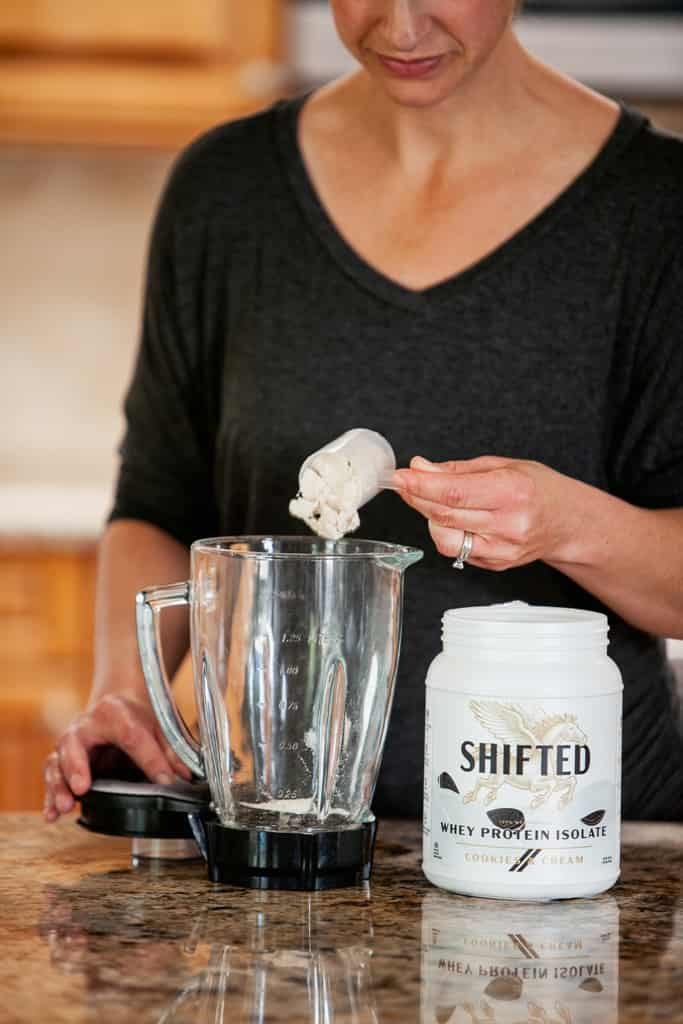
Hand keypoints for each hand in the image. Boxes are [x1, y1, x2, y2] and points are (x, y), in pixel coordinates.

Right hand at [43, 692, 191, 821]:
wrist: (116, 703)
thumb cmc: (136, 715)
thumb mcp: (158, 726)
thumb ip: (170, 751)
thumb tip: (185, 776)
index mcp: (114, 712)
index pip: (131, 736)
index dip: (149, 759)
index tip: (165, 781)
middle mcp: (86, 726)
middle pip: (75, 744)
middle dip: (76, 767)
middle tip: (82, 788)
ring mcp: (70, 743)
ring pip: (56, 762)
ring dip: (59, 786)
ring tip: (66, 806)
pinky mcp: (62, 760)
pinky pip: (51, 777)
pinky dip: (50, 797)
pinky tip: (51, 814)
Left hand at [393, 455, 574, 569]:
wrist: (568, 523)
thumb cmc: (539, 490)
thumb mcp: (503, 466)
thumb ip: (458, 470)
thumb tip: (420, 468)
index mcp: (512, 492)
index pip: (454, 493)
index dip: (420, 485)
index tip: (400, 476)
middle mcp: (508, 525)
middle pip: (445, 515)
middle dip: (417, 497)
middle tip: (404, 482)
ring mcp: (502, 550)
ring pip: (444, 538)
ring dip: (428, 517)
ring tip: (432, 500)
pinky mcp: (495, 565)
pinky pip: (456, 550)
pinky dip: (446, 532)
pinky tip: (454, 518)